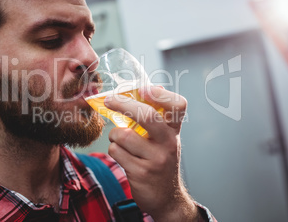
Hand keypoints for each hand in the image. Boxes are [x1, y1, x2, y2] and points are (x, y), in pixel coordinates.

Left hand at [105, 86, 198, 220]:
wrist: (166, 197)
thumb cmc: (159, 161)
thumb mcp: (163, 140)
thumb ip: (154, 119)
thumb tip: (137, 91)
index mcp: (174, 131)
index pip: (178, 105)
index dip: (161, 94)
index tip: (143, 89)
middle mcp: (168, 143)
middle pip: (146, 116)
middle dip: (122, 104)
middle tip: (109, 99)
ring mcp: (156, 159)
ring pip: (123, 134)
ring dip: (114, 135)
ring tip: (119, 140)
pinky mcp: (141, 173)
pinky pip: (116, 151)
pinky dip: (113, 149)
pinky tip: (121, 154)